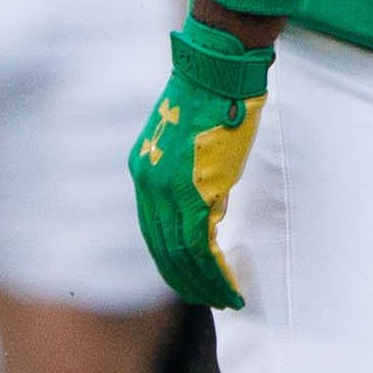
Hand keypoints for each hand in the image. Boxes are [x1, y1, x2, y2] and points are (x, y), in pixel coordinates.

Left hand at [128, 21, 269, 312]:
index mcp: (143, 170)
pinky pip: (202, 245)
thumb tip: (205, 208)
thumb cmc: (211, 99)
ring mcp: (169, 189)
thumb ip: (187, 176)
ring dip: (205, 283)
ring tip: (226, 299)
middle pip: (162, 248)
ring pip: (182, 254)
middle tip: (210, 299)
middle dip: (186, 280)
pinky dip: (217, 271)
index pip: (152, 230)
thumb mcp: (188, 142)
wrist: (216, 73)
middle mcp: (148, 184)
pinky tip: (230, 285)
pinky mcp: (195, 191)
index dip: (172, 260)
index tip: (190, 279)